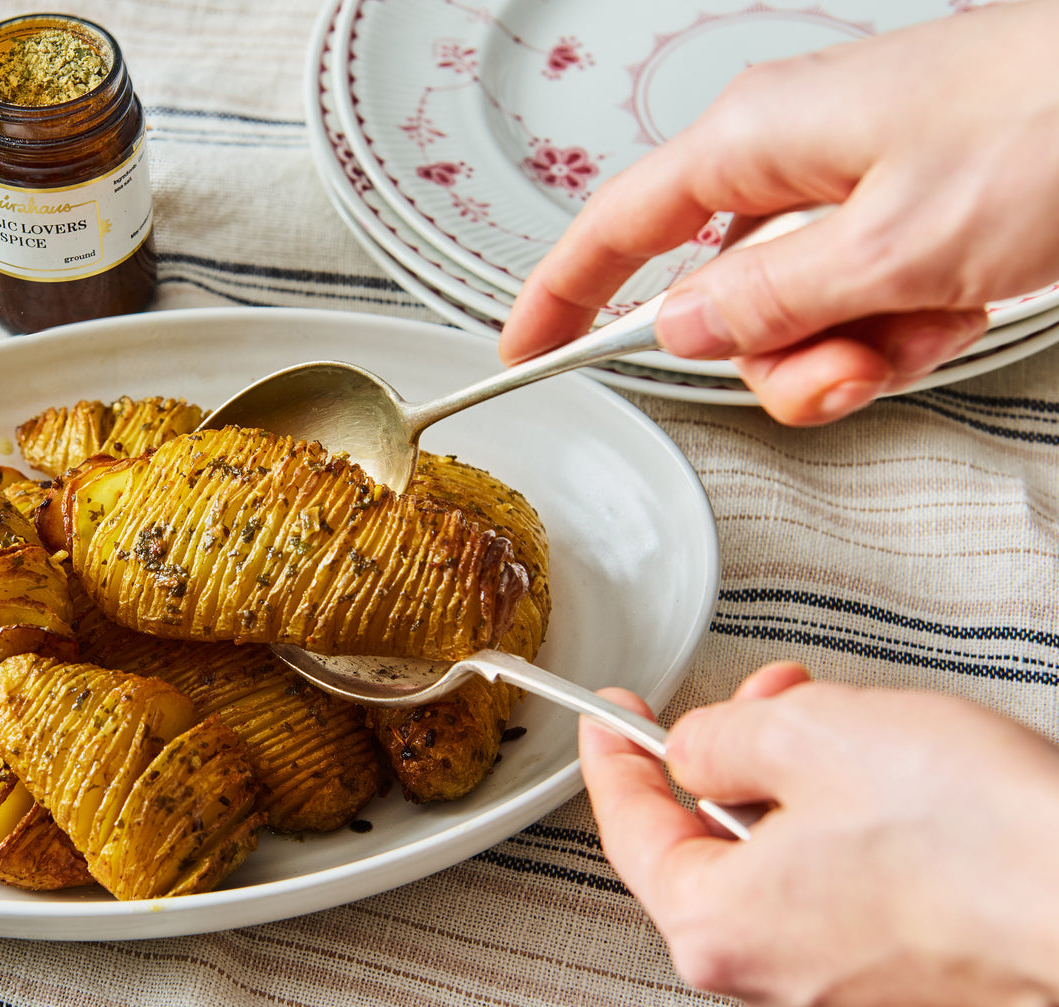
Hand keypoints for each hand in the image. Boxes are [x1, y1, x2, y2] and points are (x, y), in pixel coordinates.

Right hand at [500, 0, 1058, 424]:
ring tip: (924, 322)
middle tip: (849, 358)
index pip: (613, 230)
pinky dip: (905, 330)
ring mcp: (850, 191)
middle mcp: (790, 162)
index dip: (560, 297)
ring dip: (854, 349)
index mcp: (754, 142)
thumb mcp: (889, 245)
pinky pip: (860, 306)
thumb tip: (679, 331)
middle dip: (784, 357)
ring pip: (795, 320)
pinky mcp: (903, 215)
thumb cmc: (1048, 124)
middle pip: (721, 304)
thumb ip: (766, 302)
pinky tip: (954, 305)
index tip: (524, 351)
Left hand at [583, 663, 1058, 1006]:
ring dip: (795, 804)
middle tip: (767, 701)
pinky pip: (841, 918)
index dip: (615, 758)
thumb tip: (694, 750)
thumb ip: (718, 738)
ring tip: (850, 741)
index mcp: (719, 932)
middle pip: (708, 857)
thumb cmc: (982, 833)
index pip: (629, 832)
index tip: (609, 720)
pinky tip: (892, 809)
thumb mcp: (807, 733)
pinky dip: (846, 858)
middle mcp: (772, 993)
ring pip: (780, 885)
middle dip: (731, 764)